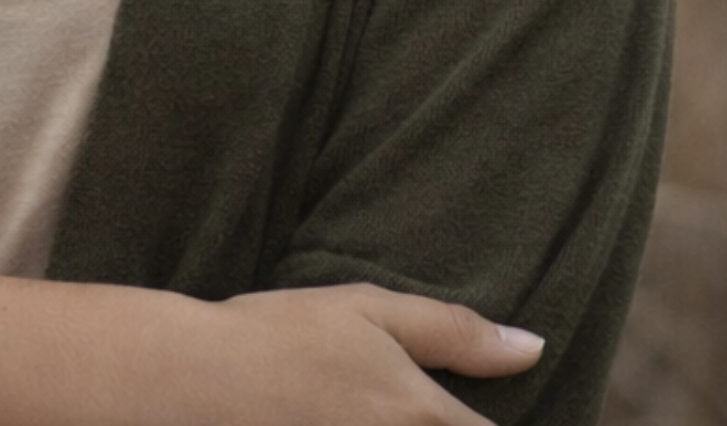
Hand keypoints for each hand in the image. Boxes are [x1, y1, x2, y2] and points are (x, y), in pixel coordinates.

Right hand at [157, 281, 543, 425]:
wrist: (194, 383)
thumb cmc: (281, 336)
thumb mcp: (368, 311)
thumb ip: (454, 332)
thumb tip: (533, 346)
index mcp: (424, 417)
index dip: (496, 423)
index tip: (471, 410)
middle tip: (409, 403)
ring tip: (376, 409)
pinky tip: (350, 420)